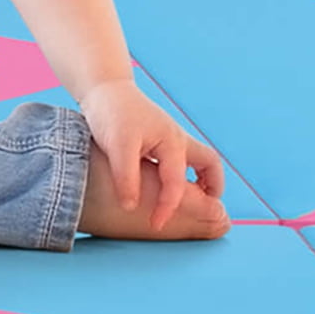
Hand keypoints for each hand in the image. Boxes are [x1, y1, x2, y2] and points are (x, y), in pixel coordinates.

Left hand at [78, 79, 225, 231]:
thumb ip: (126, 177)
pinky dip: (183, 174)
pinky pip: (183, 159)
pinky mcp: (161, 138)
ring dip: (200, 180)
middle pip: (210, 163)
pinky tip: (164, 185)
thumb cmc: (110, 113)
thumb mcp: (116, 145)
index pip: (176, 183)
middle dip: (212, 188)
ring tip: (190, 202)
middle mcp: (177, 138)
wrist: (103, 88)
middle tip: (202, 210)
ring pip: (200, 160)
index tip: (156, 225)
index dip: (167, 208)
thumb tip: (131, 207)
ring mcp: (171, 136)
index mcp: (171, 141)